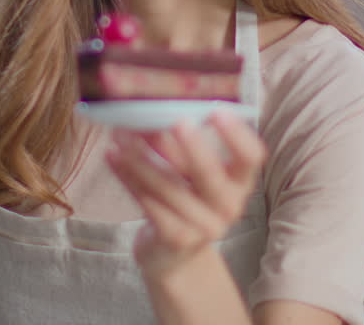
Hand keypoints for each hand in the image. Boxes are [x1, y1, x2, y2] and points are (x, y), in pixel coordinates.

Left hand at [106, 111, 267, 279]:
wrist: (173, 254)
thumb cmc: (184, 198)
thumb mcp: (191, 172)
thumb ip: (182, 145)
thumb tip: (156, 109)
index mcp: (240, 182)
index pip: (251, 157)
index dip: (237, 135)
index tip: (216, 112)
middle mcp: (229, 206)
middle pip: (210, 174)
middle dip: (190, 147)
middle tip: (172, 122)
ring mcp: (205, 226)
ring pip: (169, 187)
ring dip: (141, 158)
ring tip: (121, 135)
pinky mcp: (177, 238)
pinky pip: (149, 202)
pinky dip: (128, 176)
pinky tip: (112, 157)